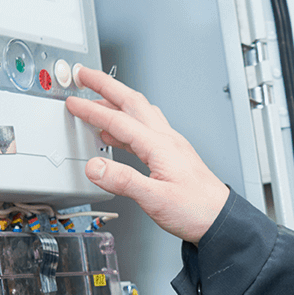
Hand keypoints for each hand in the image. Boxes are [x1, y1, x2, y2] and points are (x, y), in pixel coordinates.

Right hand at [65, 65, 229, 243]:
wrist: (220, 219)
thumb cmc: (196, 209)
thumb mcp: (155, 199)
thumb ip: (123, 181)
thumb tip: (94, 167)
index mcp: (160, 146)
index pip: (119, 121)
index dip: (93, 110)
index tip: (73, 102)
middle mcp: (166, 139)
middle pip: (132, 102)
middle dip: (106, 86)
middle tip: (85, 75)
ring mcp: (171, 145)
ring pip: (140, 112)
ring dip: (116, 102)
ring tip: (96, 101)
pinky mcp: (173, 155)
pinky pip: (145, 129)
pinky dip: (126, 124)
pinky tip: (116, 135)